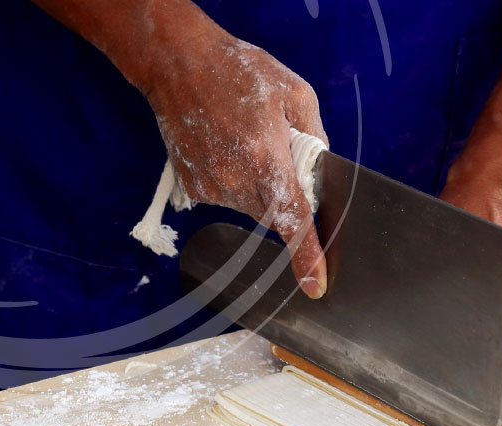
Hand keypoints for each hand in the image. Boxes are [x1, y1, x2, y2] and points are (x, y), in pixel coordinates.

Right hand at [144, 31, 328, 297]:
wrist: (178, 63)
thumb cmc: (239, 71)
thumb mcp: (294, 92)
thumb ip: (316, 135)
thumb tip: (323, 169)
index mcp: (267, 161)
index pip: (293, 221)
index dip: (307, 257)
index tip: (316, 286)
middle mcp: (237, 182)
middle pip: (275, 213)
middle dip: (284, 193)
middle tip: (276, 148)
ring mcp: (211, 188)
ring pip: (250, 206)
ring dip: (257, 183)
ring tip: (245, 138)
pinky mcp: (194, 188)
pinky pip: (227, 197)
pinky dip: (234, 178)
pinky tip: (225, 144)